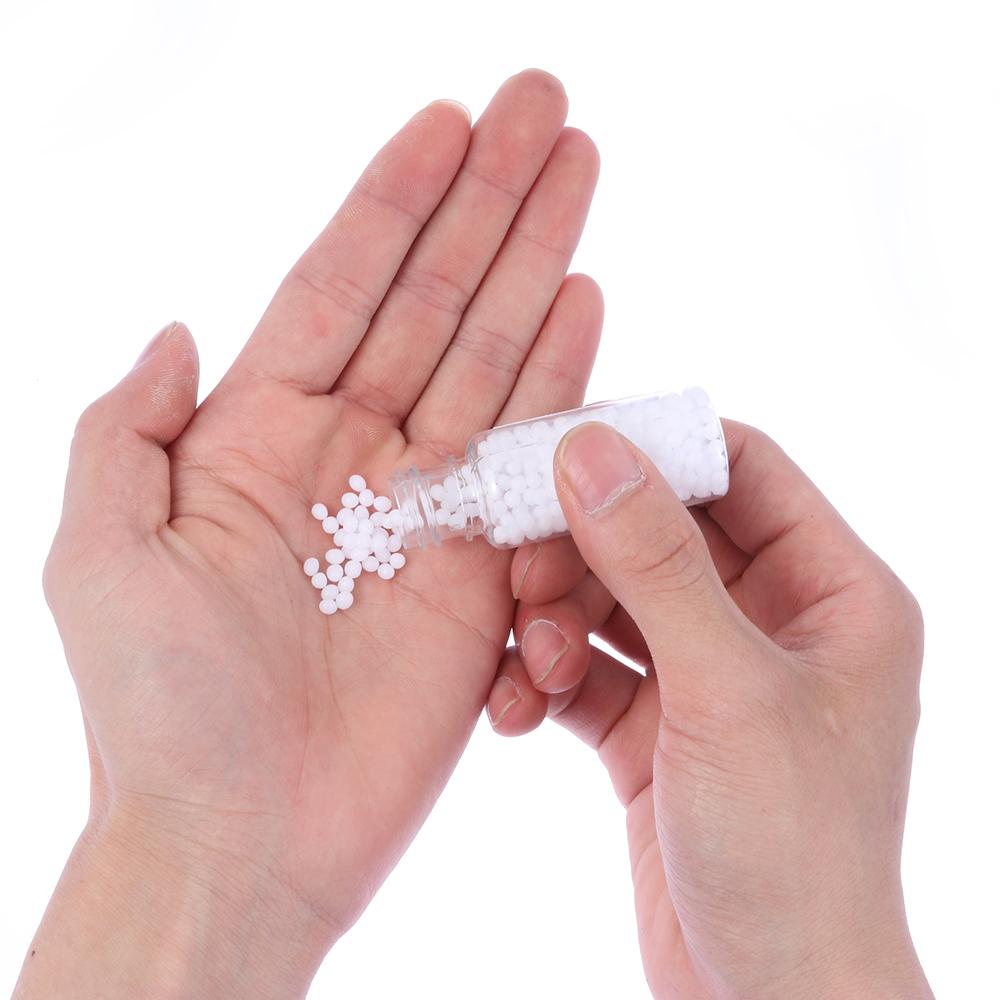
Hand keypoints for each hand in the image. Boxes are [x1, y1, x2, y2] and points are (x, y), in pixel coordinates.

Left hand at [18, 71, 600, 998]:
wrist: (242, 837)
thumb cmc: (158, 712)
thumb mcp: (99, 556)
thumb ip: (127, 429)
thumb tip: (175, 328)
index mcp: (256, 438)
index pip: (337, 285)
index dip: (393, 200)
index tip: (448, 120)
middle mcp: (349, 455)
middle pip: (430, 299)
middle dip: (488, 202)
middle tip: (546, 109)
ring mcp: (422, 507)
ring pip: (490, 355)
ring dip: (536, 262)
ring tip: (578, 171)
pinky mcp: (480, 568)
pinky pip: (528, 455)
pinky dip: (559, 375)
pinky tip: (585, 299)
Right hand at [489, 421, 932, 998]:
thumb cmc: (792, 855)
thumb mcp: (727, 692)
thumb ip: (657, 563)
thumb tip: (590, 448)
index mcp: (832, 590)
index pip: (739, 467)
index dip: (651, 447)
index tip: (559, 448)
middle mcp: (772, 620)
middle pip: (659, 528)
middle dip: (581, 542)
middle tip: (517, 565)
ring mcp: (708, 672)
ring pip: (611, 596)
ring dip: (554, 614)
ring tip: (530, 659)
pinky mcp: (655, 725)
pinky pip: (586, 665)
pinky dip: (544, 676)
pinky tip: (515, 710)